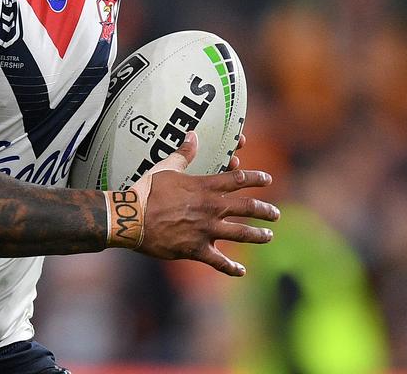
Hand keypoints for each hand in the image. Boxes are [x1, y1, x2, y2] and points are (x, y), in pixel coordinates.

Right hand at [131, 132, 277, 275]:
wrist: (132, 218)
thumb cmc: (147, 191)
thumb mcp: (166, 168)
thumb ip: (183, 154)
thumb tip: (193, 135)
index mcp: (204, 188)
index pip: (237, 180)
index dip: (255, 178)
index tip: (267, 178)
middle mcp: (210, 209)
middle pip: (247, 207)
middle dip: (265, 210)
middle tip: (275, 213)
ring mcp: (206, 230)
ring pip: (241, 234)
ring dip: (258, 235)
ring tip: (268, 236)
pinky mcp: (196, 249)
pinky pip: (219, 261)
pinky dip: (231, 267)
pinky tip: (241, 271)